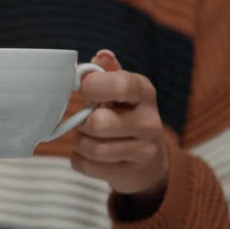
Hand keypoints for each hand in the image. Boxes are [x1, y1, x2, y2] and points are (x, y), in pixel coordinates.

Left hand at [71, 50, 168, 208]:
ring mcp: (144, 150)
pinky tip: (90, 155)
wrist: (146, 159)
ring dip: (81, 143)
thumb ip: (107, 72)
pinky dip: (80, 161)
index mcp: (143, 91)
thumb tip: (101, 55)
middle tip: (86, 121)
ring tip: (88, 138)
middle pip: (99, 123)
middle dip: (83, 123)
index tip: (84, 90)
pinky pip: (88, 167)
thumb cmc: (124, 114)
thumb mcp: (120, 89)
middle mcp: (150, 120)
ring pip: (92, 148)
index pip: (121, 85)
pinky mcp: (132, 173)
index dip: (93, 87)